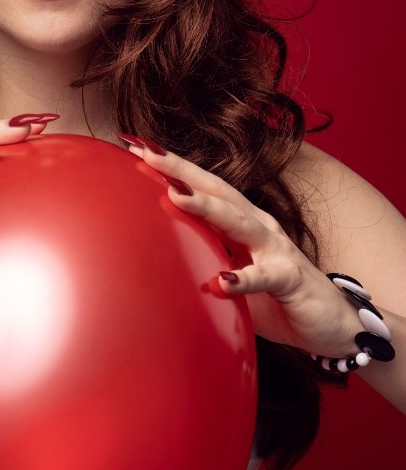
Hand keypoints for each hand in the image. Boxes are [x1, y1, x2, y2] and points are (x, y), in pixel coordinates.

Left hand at [120, 137, 360, 357]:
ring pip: (238, 221)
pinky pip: (265, 277)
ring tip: (176, 195)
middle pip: (217, 190)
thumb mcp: (230, 278)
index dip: (171, 166)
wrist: (337, 324)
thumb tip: (152, 267)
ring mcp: (276, 249)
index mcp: (242, 221)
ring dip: (207, 207)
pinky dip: (243, 279)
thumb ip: (201, 265)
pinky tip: (220, 282)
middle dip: (181, 169)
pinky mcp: (291, 279)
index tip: (133, 144)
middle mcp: (258, 226)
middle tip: (146, 152)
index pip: (202, 186)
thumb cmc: (278, 299)